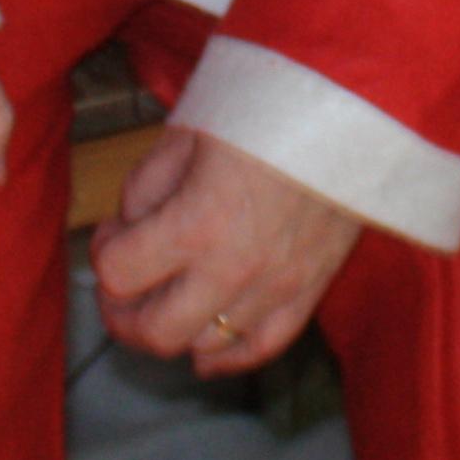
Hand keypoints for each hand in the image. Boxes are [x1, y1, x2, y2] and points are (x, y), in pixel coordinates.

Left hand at [90, 129, 364, 377]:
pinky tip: (206, 353)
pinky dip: (229, 357)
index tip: (113, 231)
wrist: (356, 103)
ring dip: (174, 329)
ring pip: (205, 347)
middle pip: (155, 332)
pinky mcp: (312, 288)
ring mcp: (277, 286)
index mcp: (198, 222)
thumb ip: (149, 182)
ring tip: (169, 298)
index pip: (119, 273)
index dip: (104, 252)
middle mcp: (234, 270)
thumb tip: (131, 225)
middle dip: (124, 313)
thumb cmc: (268, 102)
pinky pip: (264, 346)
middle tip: (124, 286)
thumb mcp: (190, 129)